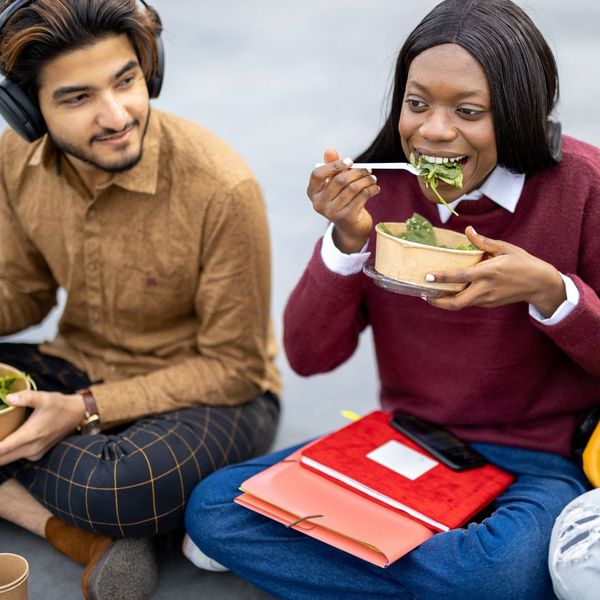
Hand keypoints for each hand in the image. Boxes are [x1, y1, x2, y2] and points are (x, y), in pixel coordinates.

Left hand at [0, 391, 85, 464]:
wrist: (78, 414)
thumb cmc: (60, 405)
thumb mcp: (44, 397)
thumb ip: (26, 397)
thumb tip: (7, 398)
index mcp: (30, 436)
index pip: (1, 449)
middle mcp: (31, 449)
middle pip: (0, 459)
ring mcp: (34, 454)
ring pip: (6, 460)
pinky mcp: (36, 454)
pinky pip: (14, 457)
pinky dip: (4, 455)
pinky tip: (1, 445)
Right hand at [307, 148, 379, 252]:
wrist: (350, 227)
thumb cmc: (342, 200)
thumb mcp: (335, 183)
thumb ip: (332, 166)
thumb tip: (330, 150)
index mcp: (313, 192)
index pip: (317, 174)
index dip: (333, 165)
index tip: (350, 161)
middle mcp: (319, 203)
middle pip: (339, 180)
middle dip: (357, 171)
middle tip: (368, 169)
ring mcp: (331, 212)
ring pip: (353, 188)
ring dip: (366, 180)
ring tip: (373, 178)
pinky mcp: (346, 218)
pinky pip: (362, 197)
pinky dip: (371, 190)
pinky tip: (375, 188)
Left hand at [426, 226, 565, 314]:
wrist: (539, 284)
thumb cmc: (522, 262)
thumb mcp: (504, 248)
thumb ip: (483, 242)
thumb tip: (467, 231)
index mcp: (488, 272)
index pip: (460, 276)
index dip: (442, 278)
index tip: (427, 276)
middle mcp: (485, 288)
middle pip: (457, 303)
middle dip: (438, 302)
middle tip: (424, 295)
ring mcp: (487, 299)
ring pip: (461, 305)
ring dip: (445, 302)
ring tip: (432, 294)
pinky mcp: (489, 304)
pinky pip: (469, 302)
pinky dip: (458, 298)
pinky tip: (450, 291)